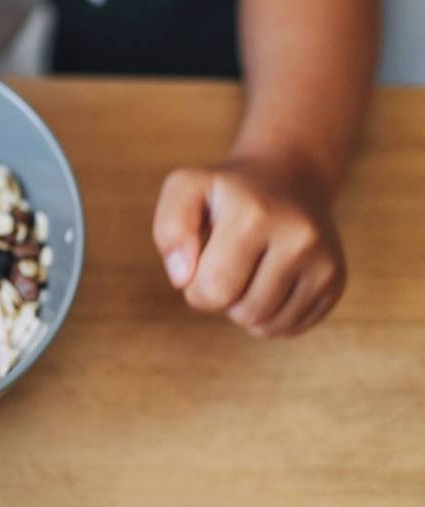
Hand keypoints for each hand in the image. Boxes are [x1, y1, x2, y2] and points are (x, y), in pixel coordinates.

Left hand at [152, 158, 345, 336]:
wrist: (287, 178)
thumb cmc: (225, 193)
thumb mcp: (185, 189)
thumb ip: (170, 230)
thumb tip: (182, 278)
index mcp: (255, 215)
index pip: (212, 291)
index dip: (195, 287)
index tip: (200, 262)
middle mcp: (299, 237)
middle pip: (243, 313)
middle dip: (221, 300)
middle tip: (225, 265)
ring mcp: (323, 260)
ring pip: (267, 326)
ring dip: (244, 309)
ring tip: (247, 271)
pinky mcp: (336, 280)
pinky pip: (290, 328)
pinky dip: (269, 316)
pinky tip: (268, 282)